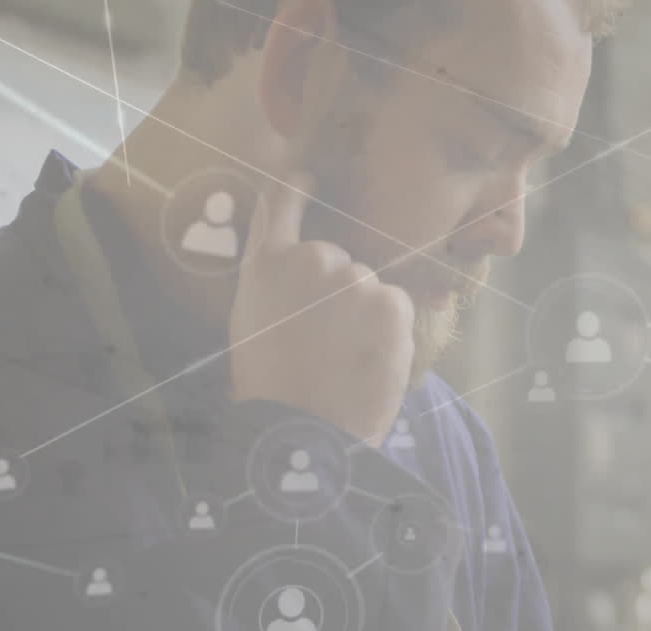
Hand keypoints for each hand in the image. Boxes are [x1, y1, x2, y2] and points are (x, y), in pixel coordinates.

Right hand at [229, 174, 414, 445]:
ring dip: (365, 315)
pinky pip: (396, 307)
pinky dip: (390, 333)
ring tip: (343, 360)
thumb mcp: (253, 321)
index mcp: (266, 264)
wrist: (302, 434)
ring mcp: (352, 276)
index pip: (283, 199)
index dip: (298, 185)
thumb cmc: (273, 389)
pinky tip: (367, 362)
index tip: (308, 177)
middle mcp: (309, 258)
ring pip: (370, 286)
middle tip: (325, 343)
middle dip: (340, 293)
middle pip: (340, 261)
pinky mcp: (388, 300)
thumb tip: (298, 257)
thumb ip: (274, 279)